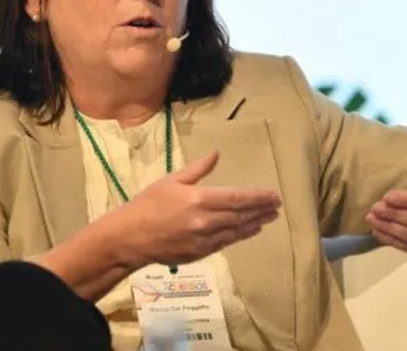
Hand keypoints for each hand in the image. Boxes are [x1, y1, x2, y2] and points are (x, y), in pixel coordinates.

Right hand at [106, 151, 281, 268]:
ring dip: (255, 224)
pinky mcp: (199, 253)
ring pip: (237, 231)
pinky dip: (240, 236)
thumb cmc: (147, 204)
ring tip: (270, 218)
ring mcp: (204, 240)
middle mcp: (205, 221)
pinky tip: (249, 231)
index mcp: (199, 199)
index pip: (237, 198)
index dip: (258, 197)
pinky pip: (226, 243)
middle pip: (241, 215)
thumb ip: (198, 169)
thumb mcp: (171, 180)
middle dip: (262, 210)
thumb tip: (216, 153)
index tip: (274, 195)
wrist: (128, 238)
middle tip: (277, 206)